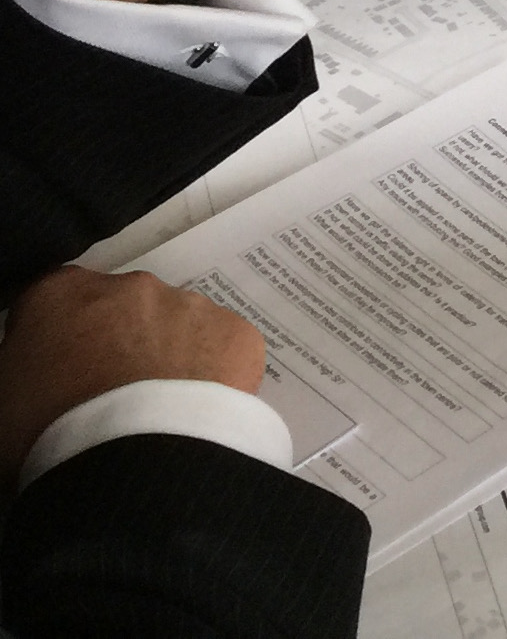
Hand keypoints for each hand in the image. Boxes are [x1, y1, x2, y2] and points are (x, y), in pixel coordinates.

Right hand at [0, 267, 265, 486]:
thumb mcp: (1, 404)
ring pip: (175, 327)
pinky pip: (222, 351)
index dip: (52, 338)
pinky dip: (212, 376)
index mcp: (60, 295)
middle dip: (114, 345)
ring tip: (153, 415)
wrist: (128, 465)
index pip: (53, 303)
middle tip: (108, 400)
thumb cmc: (43, 437)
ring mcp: (189, 306)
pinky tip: (195, 416)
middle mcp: (129, 287)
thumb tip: (39, 368)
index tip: (54, 374)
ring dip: (165, 357)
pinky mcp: (237, 334)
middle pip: (119, 312)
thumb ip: (19, 369)